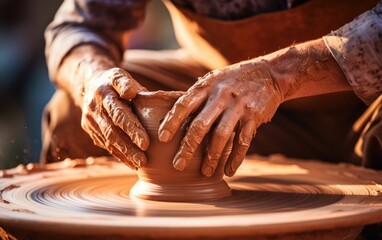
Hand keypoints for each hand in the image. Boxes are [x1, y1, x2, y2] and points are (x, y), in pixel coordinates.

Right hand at [81, 67, 148, 169]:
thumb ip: (126, 83)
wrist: (90, 83)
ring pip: (108, 141)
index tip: (145, 143)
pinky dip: (119, 155)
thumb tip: (132, 92)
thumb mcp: (119, 76)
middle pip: (112, 131)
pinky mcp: (90, 130)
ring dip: (124, 154)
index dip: (131, 128)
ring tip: (140, 164)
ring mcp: (90, 121)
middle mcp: (94, 108)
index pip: (118, 113)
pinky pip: (105, 144)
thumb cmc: (114, 82)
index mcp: (104, 93)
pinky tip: (132, 163)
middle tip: (144, 160)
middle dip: (128, 147)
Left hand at [158, 60, 282, 175]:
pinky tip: (228, 171)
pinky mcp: (254, 116)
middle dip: (187, 147)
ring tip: (205, 172)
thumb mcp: (213, 80)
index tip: (162, 139)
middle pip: (200, 125)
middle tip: (178, 165)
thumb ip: (197, 96)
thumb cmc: (233, 80)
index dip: (171, 122)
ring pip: (221, 136)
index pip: (184, 104)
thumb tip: (172, 116)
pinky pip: (243, 141)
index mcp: (206, 86)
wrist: (269, 74)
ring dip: (212, 157)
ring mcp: (238, 106)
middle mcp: (221, 95)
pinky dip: (235, 158)